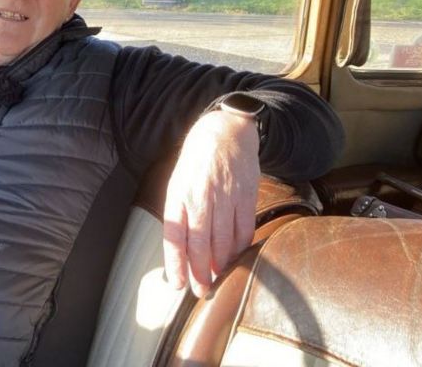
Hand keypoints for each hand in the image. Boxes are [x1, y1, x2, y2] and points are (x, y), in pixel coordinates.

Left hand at [162, 110, 259, 297]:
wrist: (225, 131)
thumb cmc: (196, 162)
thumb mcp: (178, 182)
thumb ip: (179, 213)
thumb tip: (180, 249)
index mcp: (178, 194)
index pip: (174, 236)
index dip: (176, 263)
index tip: (177, 284)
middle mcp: (200, 196)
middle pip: (200, 243)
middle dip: (201, 272)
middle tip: (202, 291)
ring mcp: (225, 195)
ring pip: (224, 239)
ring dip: (221, 264)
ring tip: (218, 278)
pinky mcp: (247, 194)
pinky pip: (245, 228)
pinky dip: (241, 247)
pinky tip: (237, 257)